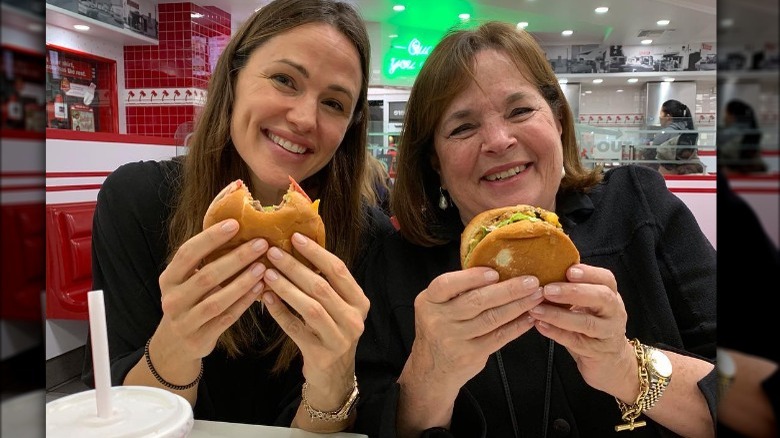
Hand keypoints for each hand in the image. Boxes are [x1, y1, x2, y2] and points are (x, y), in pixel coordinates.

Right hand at [153, 219, 267, 376]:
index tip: (235, 223)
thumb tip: (236, 228)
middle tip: (260, 244)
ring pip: (217, 300)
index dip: (210, 238)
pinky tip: (260, 289)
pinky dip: (243, 303)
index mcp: (168, 278)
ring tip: (263, 266)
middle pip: (206, 275)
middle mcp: (172, 299)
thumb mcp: (185, 281)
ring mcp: (185, 321)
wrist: (175, 345)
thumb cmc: (188, 302)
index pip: (188, 253)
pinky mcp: (199, 338)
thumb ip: (203, 261)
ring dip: (242, 282)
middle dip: (236, 258)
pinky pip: (226, 318)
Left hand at [260, 232, 368, 411]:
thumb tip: (295, 248)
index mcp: (360, 302)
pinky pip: (296, 329)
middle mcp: (354, 319)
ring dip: (286, 288)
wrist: (333, 376)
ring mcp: (339, 339)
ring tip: (266, 273)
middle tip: (273, 252)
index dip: (316, 252)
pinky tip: (265, 298)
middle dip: (295, 267)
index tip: (295, 237)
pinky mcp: (321, 355)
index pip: (338, 270)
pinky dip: (279, 312)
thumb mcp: (338, 308)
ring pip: (310, 307)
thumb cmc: (331, 332)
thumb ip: (325, 283)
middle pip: (322, 287)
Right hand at [397, 268, 543, 432]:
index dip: (471, 277)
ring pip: (491, 318)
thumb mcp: (438, 306)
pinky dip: (516, 326)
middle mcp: (438, 320)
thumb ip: (458, 290)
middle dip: (508, 290)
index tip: (496, 272)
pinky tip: (529, 317)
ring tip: (536, 296)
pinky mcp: (470, 355)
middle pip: (476, 301)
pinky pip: (498, 337)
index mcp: (428, 301)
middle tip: (531, 281)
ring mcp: (454, 339)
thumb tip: (499, 269)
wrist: (432, 369)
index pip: (446, 284)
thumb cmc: (441, 328)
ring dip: (518, 306)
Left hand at [529, 264, 634, 398]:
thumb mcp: (588, 304)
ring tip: (537, 309)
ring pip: (587, 323)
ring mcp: (607, 333)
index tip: (569, 270)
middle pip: (601, 298)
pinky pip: (576, 341)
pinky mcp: (597, 352)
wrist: (610, 361)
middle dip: (574, 292)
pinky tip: (540, 325)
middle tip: (548, 290)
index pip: (606, 279)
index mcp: (611, 295)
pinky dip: (556, 333)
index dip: (589, 273)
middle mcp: (614, 312)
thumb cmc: (592, 325)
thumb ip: (573, 289)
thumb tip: (543, 271)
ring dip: (559, 315)